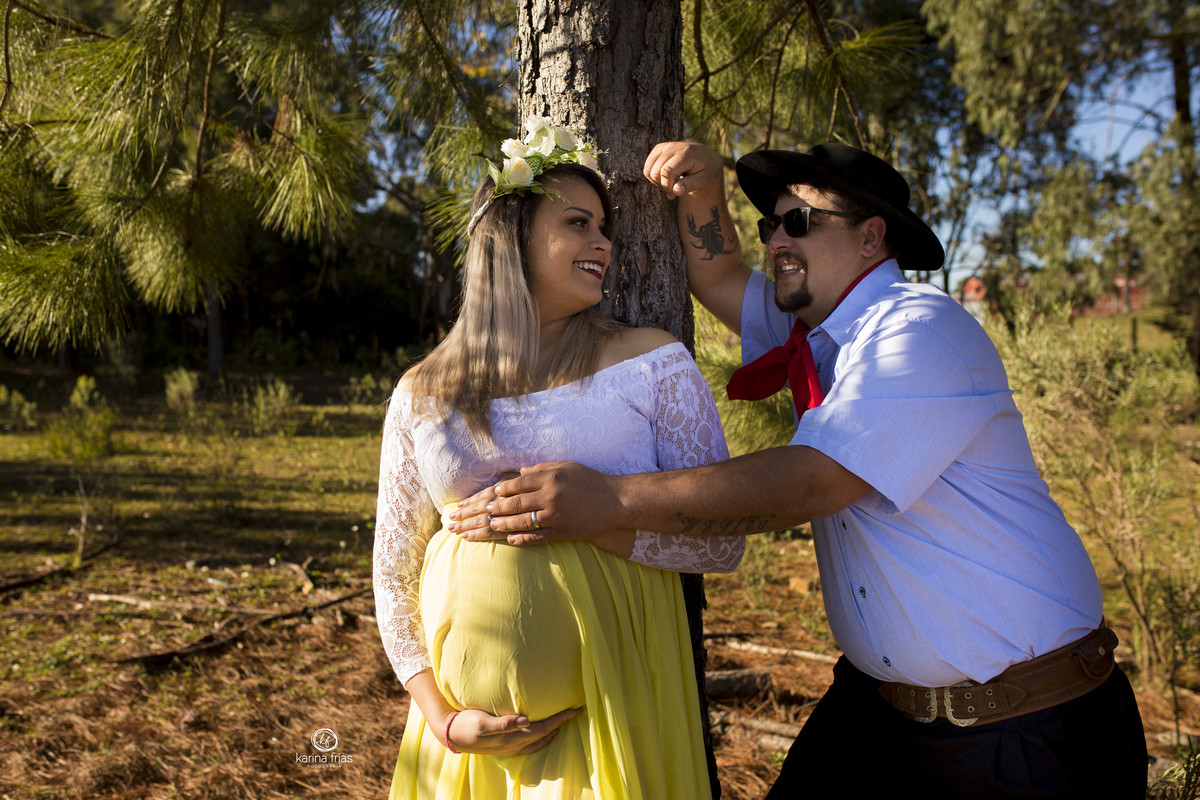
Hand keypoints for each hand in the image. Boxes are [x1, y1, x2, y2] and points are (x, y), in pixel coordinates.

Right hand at [446, 706, 580, 755]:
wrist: (450, 734)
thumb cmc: (465, 723)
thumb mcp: (482, 721)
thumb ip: (504, 723)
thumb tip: (526, 720)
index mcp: (510, 737)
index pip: (541, 728)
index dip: (558, 720)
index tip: (573, 710)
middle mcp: (512, 744)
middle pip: (542, 735)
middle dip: (560, 724)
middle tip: (575, 712)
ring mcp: (508, 747)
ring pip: (536, 743)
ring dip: (551, 734)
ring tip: (561, 725)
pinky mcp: (503, 746)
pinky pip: (528, 745)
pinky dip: (539, 740)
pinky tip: (540, 734)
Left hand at [449, 461, 620, 545]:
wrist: (615, 501)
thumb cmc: (589, 481)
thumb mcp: (566, 467)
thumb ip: (541, 469)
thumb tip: (518, 474)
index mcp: (550, 477)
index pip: (517, 484)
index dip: (501, 489)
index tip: (491, 493)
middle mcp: (551, 496)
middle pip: (515, 504)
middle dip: (494, 509)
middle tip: (481, 512)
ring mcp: (557, 515)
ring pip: (522, 522)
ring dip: (503, 525)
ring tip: (489, 527)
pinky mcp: (564, 532)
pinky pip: (538, 536)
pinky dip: (522, 539)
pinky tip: (510, 540)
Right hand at [643, 141, 723, 197]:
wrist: (707, 156)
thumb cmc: (706, 170)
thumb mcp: (704, 180)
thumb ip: (690, 185)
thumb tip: (675, 191)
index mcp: (686, 154)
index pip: (667, 171)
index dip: (667, 186)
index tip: (673, 194)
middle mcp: (674, 147)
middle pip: (656, 171)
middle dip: (662, 186)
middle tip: (672, 193)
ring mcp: (665, 146)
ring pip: (649, 169)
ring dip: (656, 182)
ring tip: (668, 186)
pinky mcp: (660, 148)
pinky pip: (648, 165)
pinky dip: (652, 176)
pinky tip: (664, 180)